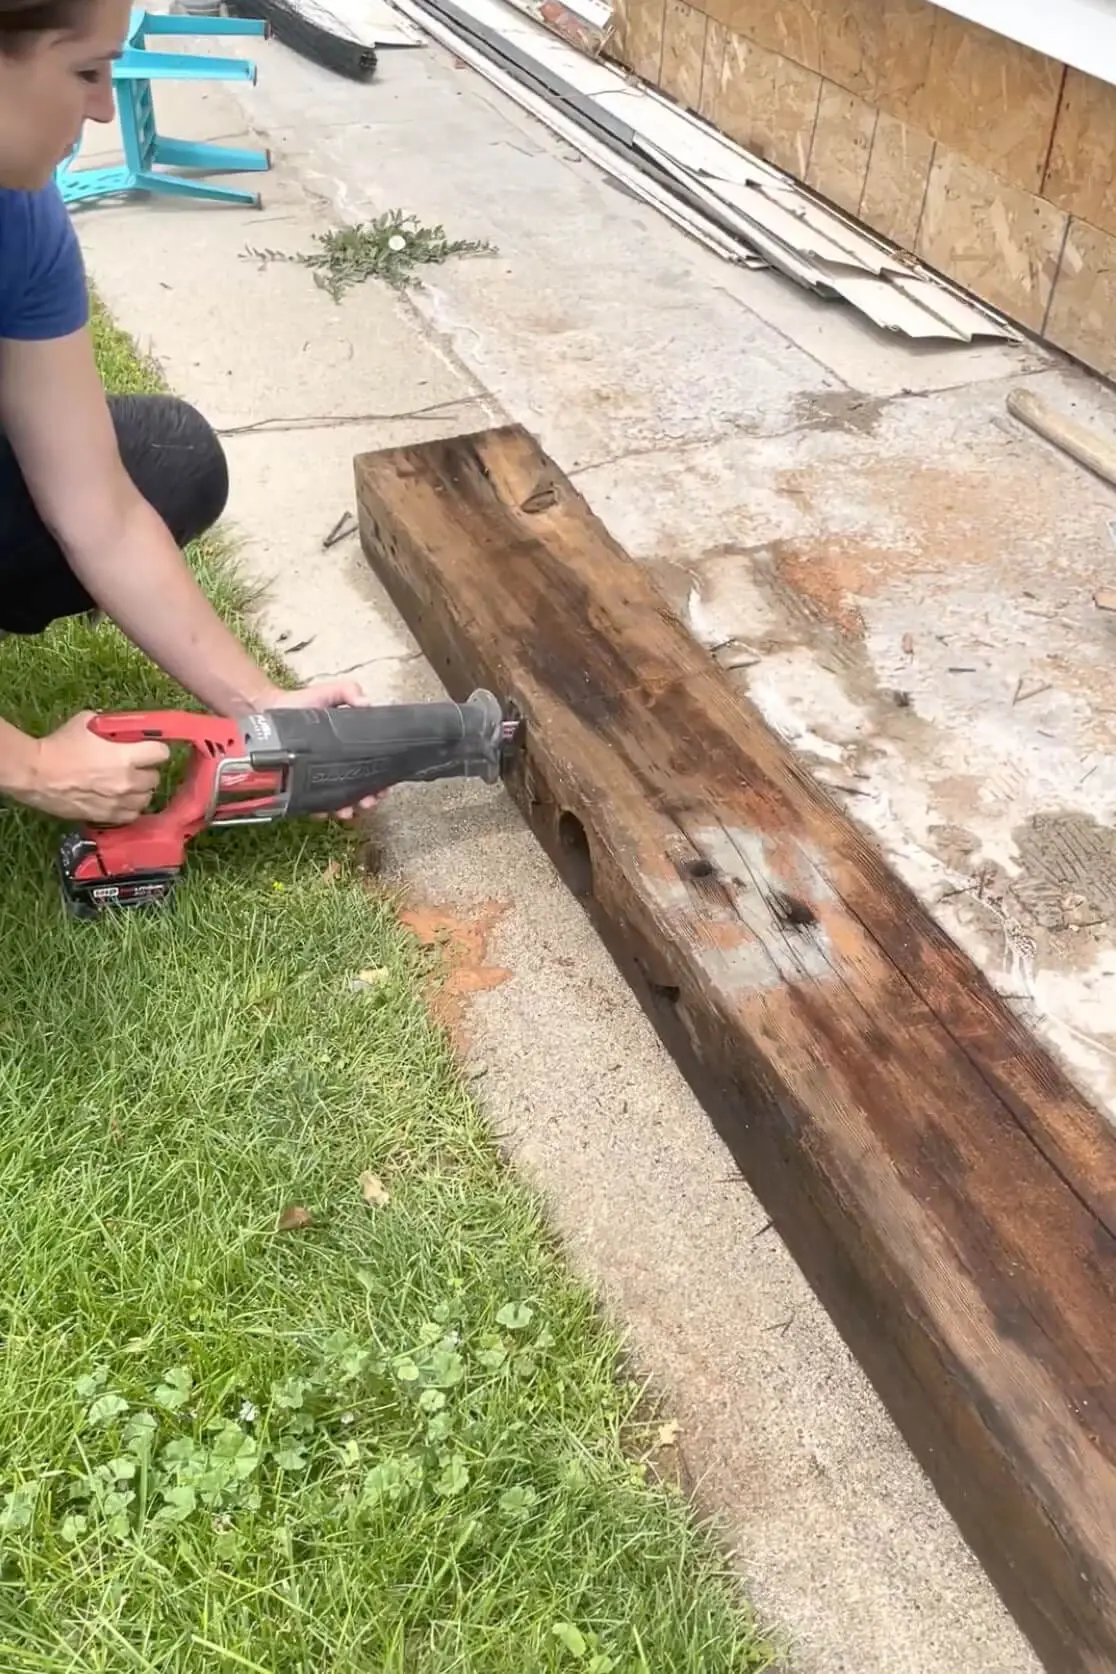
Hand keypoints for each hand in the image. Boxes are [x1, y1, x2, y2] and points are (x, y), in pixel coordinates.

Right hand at [21, 710, 169, 824]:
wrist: (36, 774)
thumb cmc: (60, 744)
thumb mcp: (88, 722)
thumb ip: (112, 726)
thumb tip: (125, 728)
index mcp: (127, 756)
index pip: (162, 754)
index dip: (155, 749)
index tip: (148, 748)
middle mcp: (128, 781)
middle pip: (155, 777)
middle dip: (146, 770)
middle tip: (133, 766)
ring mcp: (119, 802)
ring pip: (146, 798)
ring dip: (139, 790)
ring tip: (125, 784)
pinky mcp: (108, 817)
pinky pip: (132, 814)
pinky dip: (129, 807)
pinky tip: (119, 799)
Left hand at [260, 678, 383, 821]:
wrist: (269, 709)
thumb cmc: (301, 701)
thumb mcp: (329, 692)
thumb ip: (349, 691)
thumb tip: (368, 703)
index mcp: (350, 746)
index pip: (371, 766)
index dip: (381, 779)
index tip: (383, 787)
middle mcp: (337, 763)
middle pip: (359, 787)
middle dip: (367, 798)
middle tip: (368, 802)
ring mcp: (319, 774)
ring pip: (338, 798)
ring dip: (346, 807)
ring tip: (346, 811)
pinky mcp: (301, 782)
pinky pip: (313, 801)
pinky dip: (320, 810)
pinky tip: (323, 812)